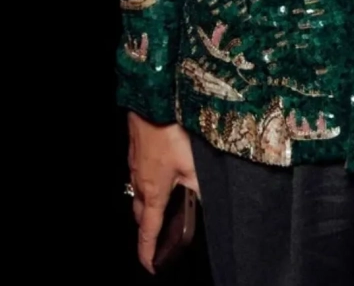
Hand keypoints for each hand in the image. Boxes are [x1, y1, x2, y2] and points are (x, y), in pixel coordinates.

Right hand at [127, 112, 199, 273]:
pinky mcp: (137, 149)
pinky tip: (162, 173)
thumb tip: (205, 201)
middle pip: (140, 214)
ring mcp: (135, 164)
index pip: (148, 230)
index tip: (151, 266)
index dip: (148, 252)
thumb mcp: (193, 162)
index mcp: (153, 191)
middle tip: (158, 235)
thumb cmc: (170, 132)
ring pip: (139, 193)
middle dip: (147, 227)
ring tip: (163, 205)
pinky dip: (148, 183)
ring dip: (148, 204)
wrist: (152, 101)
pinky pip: (139, 175)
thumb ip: (199, 185)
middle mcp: (140, 181)